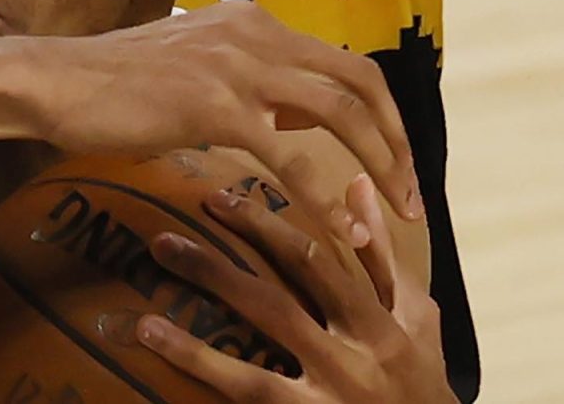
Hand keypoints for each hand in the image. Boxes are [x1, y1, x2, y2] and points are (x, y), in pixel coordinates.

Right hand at [36, 2, 421, 245]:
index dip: (378, 110)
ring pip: (341, 115)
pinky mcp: (218, 108)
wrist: (55, 81)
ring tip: (396, 216)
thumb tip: (282, 108)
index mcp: (250, 20)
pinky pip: (293, 161)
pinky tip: (337, 236)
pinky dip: (323, 202)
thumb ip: (237, 75)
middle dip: (397, 140)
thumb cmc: (107, 80)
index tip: (391, 156)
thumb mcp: (185, 62)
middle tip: (412, 193)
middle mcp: (254, 33)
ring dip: (380, 167)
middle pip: (360, 81)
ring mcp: (238, 68)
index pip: (339, 60)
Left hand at [135, 175, 454, 402]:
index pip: (314, 263)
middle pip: (274, 306)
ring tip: (143, 322)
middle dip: (215, 272)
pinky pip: (249, 398)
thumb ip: (381, 253)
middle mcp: (351, 361)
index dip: (262, 228)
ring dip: (194, 346)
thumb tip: (358, 182)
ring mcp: (327, 400)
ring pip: (254, 368)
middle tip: (161, 242)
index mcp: (378, 324)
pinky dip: (207, 380)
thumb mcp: (414, 316)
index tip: (216, 200)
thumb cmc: (419, 377)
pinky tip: (167, 364)